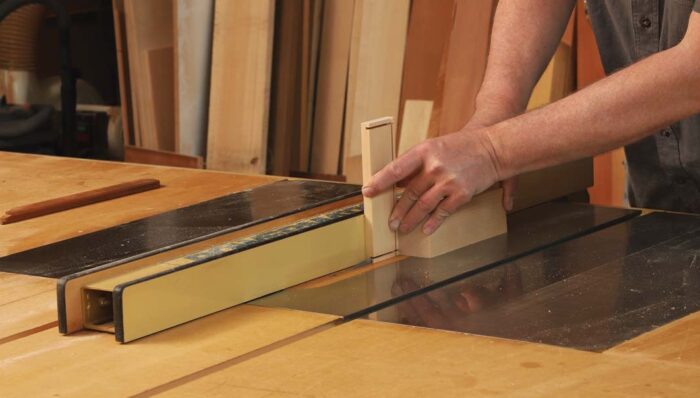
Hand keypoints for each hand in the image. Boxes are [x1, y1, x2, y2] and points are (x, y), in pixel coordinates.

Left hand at [362, 128, 501, 234]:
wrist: (494, 148)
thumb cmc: (462, 147)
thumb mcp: (435, 147)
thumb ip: (416, 164)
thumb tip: (397, 182)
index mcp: (424, 151)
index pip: (396, 169)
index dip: (380, 181)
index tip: (368, 191)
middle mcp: (435, 166)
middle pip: (409, 193)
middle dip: (397, 210)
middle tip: (389, 222)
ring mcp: (448, 181)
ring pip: (423, 205)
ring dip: (410, 219)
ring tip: (402, 228)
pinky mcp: (461, 193)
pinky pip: (443, 212)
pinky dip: (432, 222)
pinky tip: (425, 229)